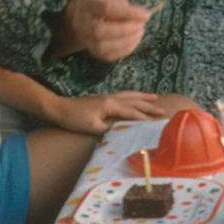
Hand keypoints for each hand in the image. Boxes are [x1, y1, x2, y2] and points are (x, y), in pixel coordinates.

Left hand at [51, 90, 168, 135]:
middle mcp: (111, 98)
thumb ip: (110, 127)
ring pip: (130, 95)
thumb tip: (125, 129)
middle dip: (150, 106)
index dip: (145, 118)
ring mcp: (107, 97)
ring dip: (143, 97)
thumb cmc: (74, 119)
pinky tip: (134, 97)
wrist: (59, 108)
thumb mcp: (92, 127)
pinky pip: (123, 94)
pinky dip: (133, 95)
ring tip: (155, 97)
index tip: (158, 123)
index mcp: (110, 105)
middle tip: (164, 111)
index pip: (132, 112)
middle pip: (135, 101)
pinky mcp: (102, 98)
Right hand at [57, 0, 150, 61]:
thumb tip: (142, 16)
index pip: (106, 8)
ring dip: (127, 41)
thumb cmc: (100, 5)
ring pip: (103, 46)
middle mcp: (82, 24)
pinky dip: (125, 49)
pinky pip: (108, 55)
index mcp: (87, 5)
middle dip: (126, 29)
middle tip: (142, 25)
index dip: (128, 12)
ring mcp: (86, 40)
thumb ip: (125, 5)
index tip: (146, 14)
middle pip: (100, 31)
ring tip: (140, 31)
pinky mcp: (93, 52)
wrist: (80, 18)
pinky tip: (135, 40)